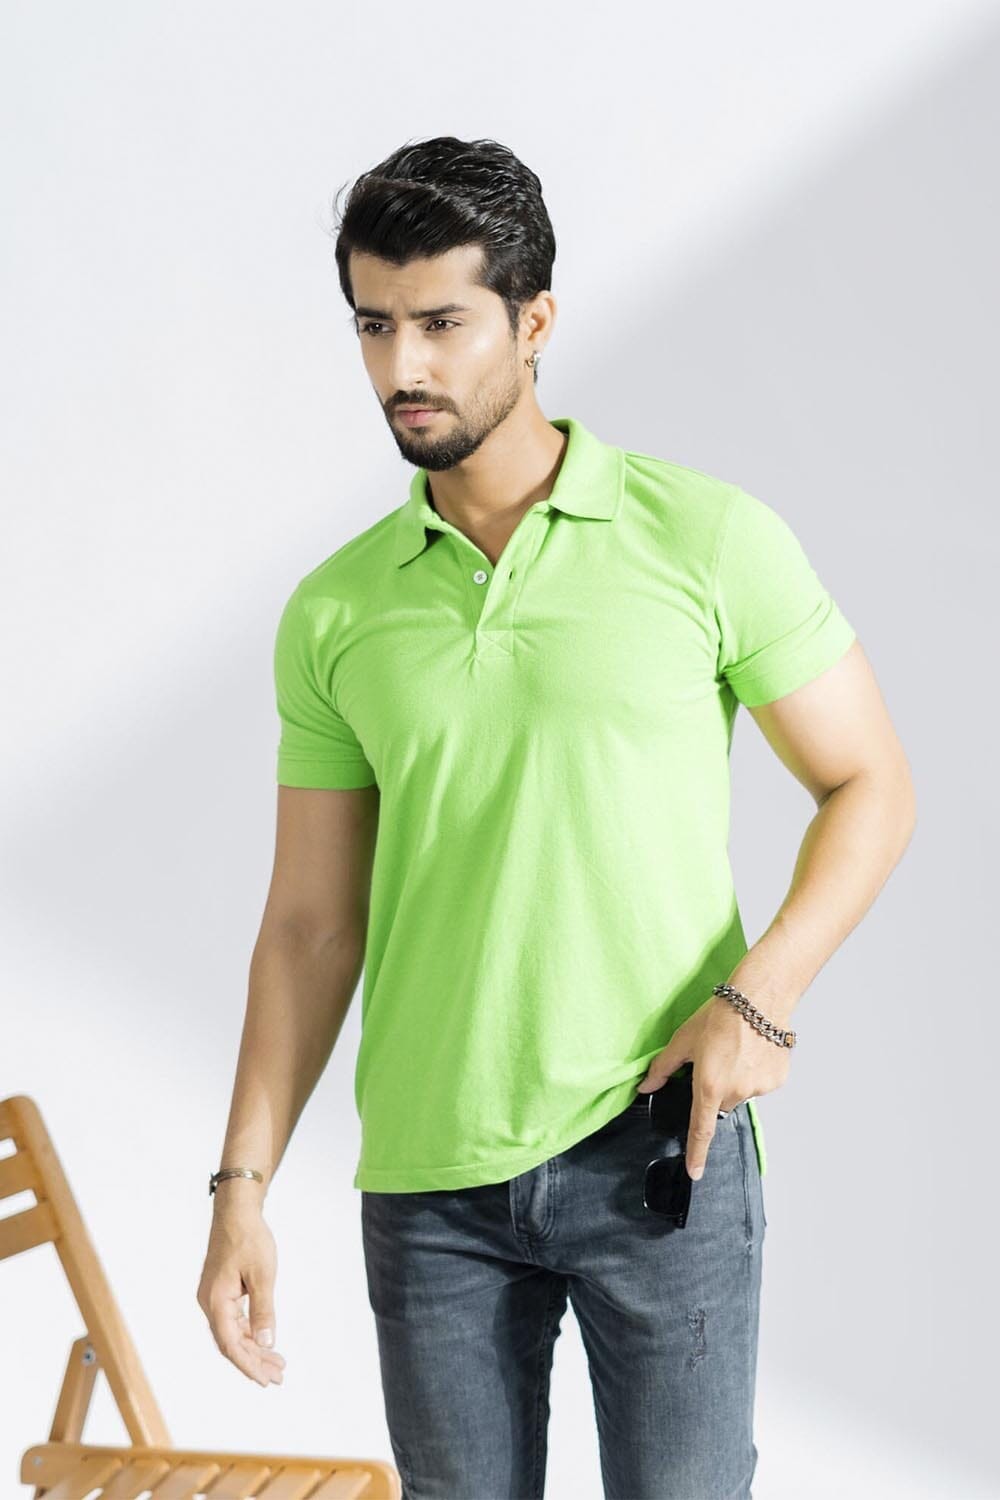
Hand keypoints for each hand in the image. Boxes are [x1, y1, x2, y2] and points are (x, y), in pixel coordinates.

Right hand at [196, 1207, 285, 1386]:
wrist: (236, 1211)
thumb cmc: (249, 1238)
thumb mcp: (262, 1275)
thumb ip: (264, 1311)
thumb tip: (267, 1343)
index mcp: (216, 1301)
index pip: (230, 1344)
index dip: (248, 1365)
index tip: (265, 1379)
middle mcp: (210, 1303)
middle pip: (230, 1343)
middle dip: (254, 1362)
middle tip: (278, 1376)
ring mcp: (214, 1298)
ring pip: (232, 1333)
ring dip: (253, 1349)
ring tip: (277, 1364)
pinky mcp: (221, 1292)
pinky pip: (233, 1321)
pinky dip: (249, 1333)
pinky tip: (264, 1342)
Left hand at [635, 992, 791, 1180]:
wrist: (759, 999)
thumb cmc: (719, 1016)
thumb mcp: (683, 1040)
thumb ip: (663, 1068)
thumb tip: (646, 1087)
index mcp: (709, 1087)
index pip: (700, 1130)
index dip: (696, 1154)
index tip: (694, 1172)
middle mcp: (735, 1093)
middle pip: (720, 1104)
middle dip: (715, 1090)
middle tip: (716, 1060)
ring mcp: (758, 1089)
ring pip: (742, 1093)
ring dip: (737, 1080)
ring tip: (737, 1050)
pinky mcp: (776, 1081)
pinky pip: (760, 1085)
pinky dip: (756, 1072)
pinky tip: (754, 1050)